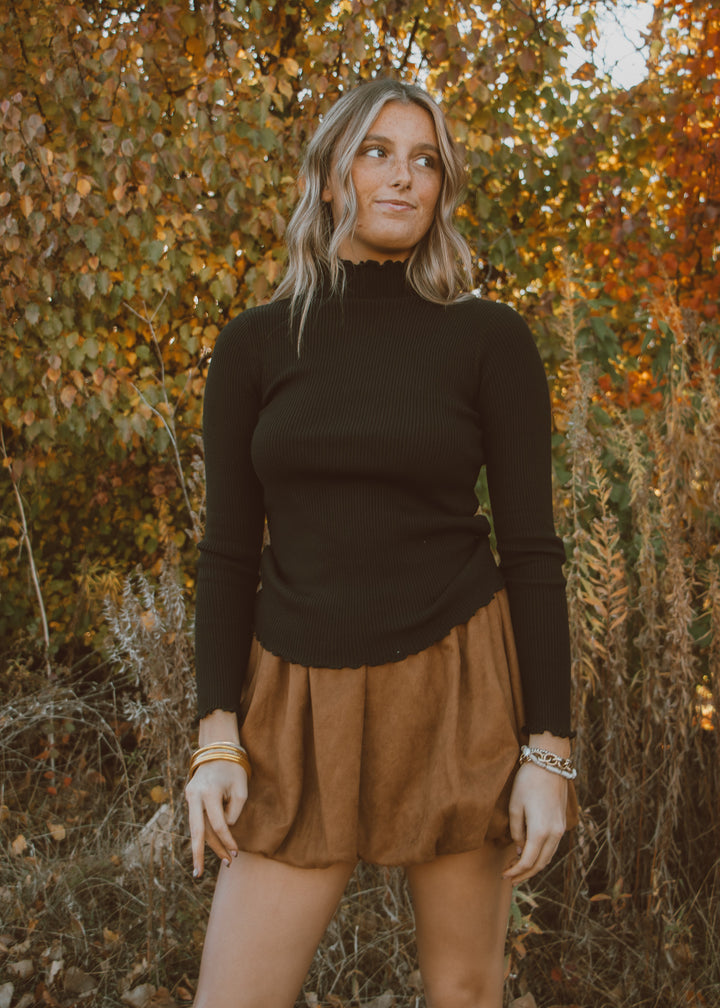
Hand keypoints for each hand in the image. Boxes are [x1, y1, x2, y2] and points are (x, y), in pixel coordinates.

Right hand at [185, 759, 247, 877]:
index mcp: (209, 793)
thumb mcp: (241, 789)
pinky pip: (197, 819)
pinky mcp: (189, 797)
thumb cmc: (233, 769)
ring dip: (205, 846)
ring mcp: (189, 797)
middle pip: (197, 831)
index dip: (228, 841)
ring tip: (217, 861)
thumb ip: (234, 812)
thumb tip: (225, 830)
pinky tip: (210, 846)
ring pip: (196, 828)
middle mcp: (195, 796)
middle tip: (198, 875)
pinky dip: (203, 833)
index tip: (236, 853)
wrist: (217, 750)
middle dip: (199, 854)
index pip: (218, 825)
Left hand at [502, 732, 569, 884]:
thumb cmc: (527, 782)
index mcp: (541, 832)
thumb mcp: (515, 806)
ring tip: (518, 869)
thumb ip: (516, 831)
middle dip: (525, 874)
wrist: (549, 764)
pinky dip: (541, 855)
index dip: (516, 871)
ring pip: (548, 857)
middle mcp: (554, 834)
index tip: (504, 876)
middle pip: (540, 864)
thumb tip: (518, 848)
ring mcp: (561, 829)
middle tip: (510, 878)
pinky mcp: (562, 823)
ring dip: (534, 866)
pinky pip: (553, 847)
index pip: (528, 861)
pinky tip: (530, 853)